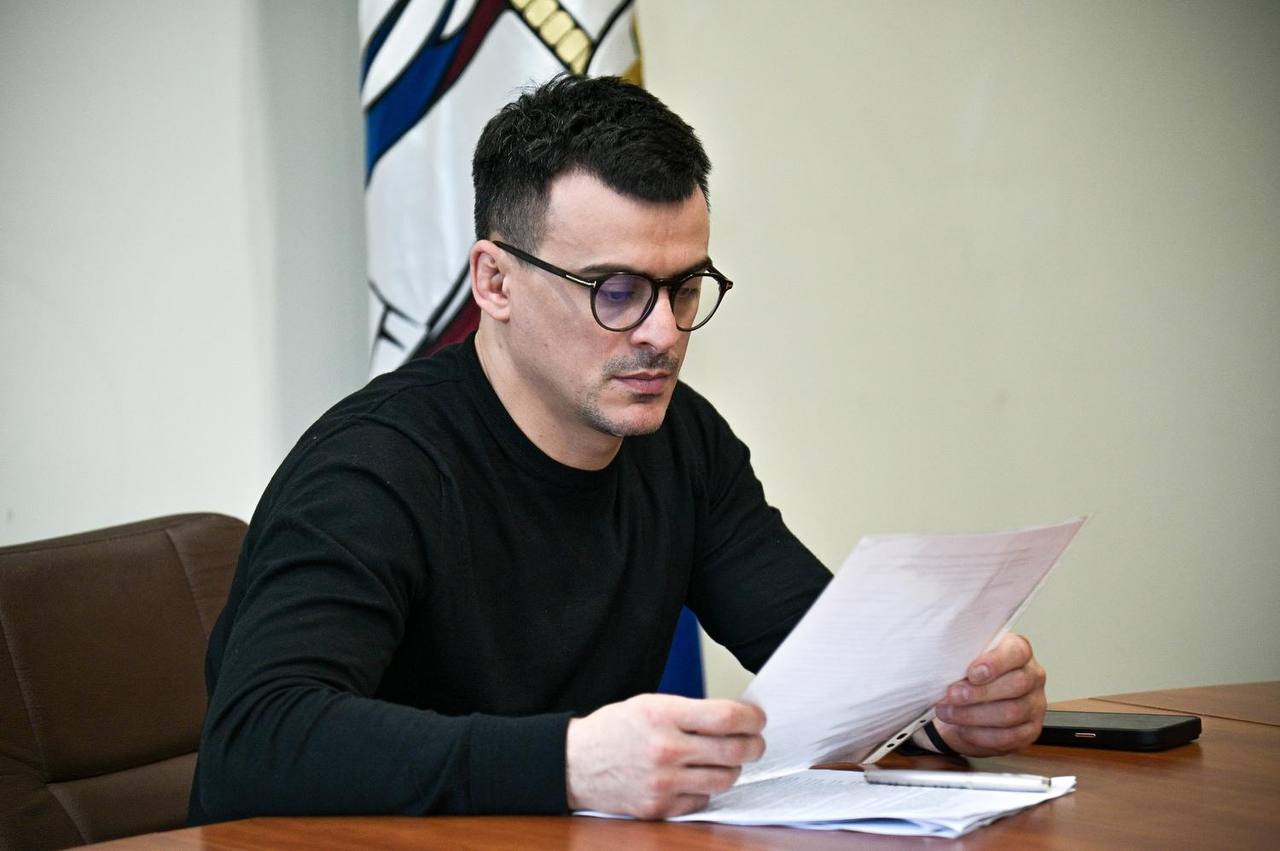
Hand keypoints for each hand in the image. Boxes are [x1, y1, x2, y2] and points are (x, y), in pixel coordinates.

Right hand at [565, 694, 765, 818]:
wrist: (574, 764)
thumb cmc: (614, 730)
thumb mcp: (649, 704)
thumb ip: (690, 711)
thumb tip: (736, 717)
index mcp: (662, 714)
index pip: (726, 717)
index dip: (751, 718)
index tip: (757, 718)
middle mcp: (665, 749)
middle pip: (734, 751)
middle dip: (754, 745)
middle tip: (755, 742)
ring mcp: (662, 782)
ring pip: (724, 779)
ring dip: (732, 769)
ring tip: (724, 760)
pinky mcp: (659, 807)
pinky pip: (702, 802)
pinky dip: (706, 790)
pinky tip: (696, 778)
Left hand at [933, 633, 1046, 755]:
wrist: (968, 703)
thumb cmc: (968, 675)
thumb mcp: (965, 660)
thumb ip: (963, 658)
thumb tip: (948, 664)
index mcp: (1019, 651)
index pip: (1017, 651)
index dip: (995, 663)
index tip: (971, 673)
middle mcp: (1033, 676)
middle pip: (1016, 684)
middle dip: (979, 693)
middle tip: (952, 695)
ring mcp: (1035, 705)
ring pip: (1011, 713)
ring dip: (974, 715)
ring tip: (949, 713)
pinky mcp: (1030, 731)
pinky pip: (1009, 737)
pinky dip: (981, 735)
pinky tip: (963, 729)